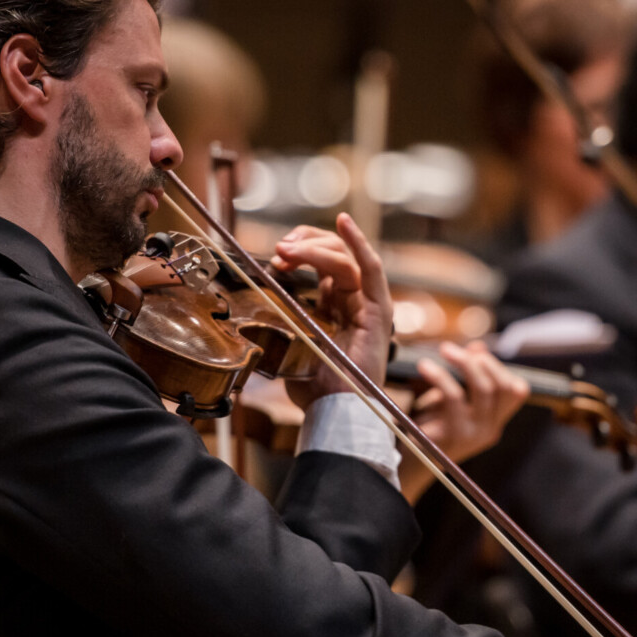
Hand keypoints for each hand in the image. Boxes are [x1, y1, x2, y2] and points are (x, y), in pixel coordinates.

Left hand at [271, 214, 392, 407]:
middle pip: (336, 254)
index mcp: (338, 306)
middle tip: (279, 250)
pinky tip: (345, 223)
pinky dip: (359, 244)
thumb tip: (256, 298)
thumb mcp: (290, 342)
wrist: (335, 413)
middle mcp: (356, 301)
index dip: (301, 252)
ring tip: (288, 250)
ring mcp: (370, 305)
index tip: (276, 256)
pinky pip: (372, 271)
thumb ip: (283, 318)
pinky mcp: (379, 312)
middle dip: (305, 244)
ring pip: (345, 258)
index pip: (324, 263)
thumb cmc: (315, 386)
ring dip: (315, 247)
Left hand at [398, 341, 529, 502]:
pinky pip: (453, 397)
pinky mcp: (453, 436)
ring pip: (485, 389)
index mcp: (492, 422)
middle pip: (505, 387)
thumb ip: (465, 378)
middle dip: (482, 361)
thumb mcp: (448, 402)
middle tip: (451, 349)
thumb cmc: (423, 429)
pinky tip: (424, 366)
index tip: (474, 352)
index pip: (516, 392)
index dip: (499, 367)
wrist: (401, 465)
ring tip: (443, 350)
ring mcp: (473, 434)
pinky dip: (440, 375)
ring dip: (464, 363)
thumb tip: (478, 347)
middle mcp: (489, 430)